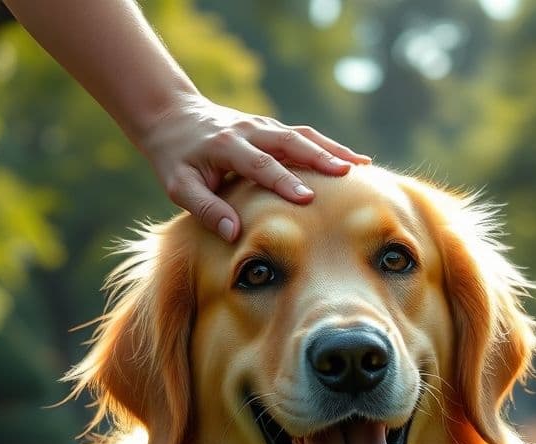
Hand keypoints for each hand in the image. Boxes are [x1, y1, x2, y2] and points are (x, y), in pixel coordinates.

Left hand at [138, 97, 370, 241]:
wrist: (174, 118)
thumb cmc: (176, 160)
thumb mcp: (179, 187)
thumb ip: (206, 209)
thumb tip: (234, 234)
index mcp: (226, 145)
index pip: (260, 164)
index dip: (284, 181)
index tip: (308, 199)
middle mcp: (249, 129)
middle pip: (291, 141)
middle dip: (320, 157)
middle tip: (349, 174)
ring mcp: (262, 125)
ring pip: (302, 134)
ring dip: (332, 149)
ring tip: (362, 166)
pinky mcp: (270, 127)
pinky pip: (302, 135)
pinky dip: (326, 146)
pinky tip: (349, 161)